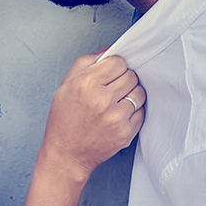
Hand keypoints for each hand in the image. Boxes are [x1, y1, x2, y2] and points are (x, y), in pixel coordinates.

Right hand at [40, 54, 144, 181]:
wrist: (66, 154)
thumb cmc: (64, 121)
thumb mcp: (65, 86)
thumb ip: (86, 63)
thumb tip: (107, 51)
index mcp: (86, 84)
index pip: (118, 62)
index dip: (115, 67)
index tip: (111, 74)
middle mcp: (102, 99)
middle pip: (131, 75)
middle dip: (123, 80)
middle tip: (113, 90)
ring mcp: (115, 117)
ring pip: (139, 93)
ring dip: (131, 95)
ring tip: (117, 102)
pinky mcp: (125, 132)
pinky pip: (141, 112)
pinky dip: (133, 112)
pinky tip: (119, 116)